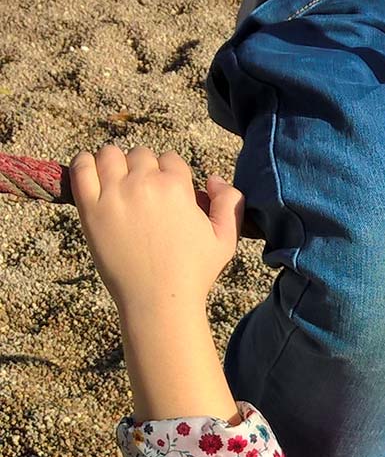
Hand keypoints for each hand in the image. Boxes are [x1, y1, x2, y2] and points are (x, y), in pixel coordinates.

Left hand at [69, 145, 243, 317]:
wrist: (159, 302)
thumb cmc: (193, 274)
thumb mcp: (226, 240)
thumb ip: (230, 202)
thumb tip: (214, 178)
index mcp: (176, 187)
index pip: (169, 159)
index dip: (169, 175)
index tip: (166, 195)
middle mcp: (144, 184)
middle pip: (140, 154)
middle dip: (143, 169)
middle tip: (142, 194)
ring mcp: (115, 195)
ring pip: (110, 154)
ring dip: (114, 163)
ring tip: (116, 182)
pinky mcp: (91, 209)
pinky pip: (81, 168)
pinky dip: (84, 164)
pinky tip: (91, 174)